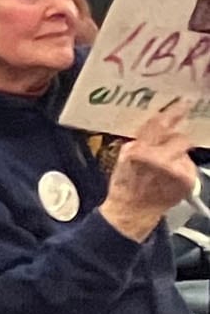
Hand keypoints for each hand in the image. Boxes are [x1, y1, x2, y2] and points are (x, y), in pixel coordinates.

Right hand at [105, 104, 202, 239]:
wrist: (133, 211)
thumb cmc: (125, 185)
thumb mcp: (123, 156)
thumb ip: (140, 140)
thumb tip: (157, 124)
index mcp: (139, 151)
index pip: (160, 124)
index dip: (174, 111)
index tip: (184, 103)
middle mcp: (159, 160)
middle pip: (180, 137)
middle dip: (176, 139)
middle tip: (169, 145)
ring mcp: (175, 171)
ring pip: (185, 151)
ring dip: (177, 155)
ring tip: (165, 168)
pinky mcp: (187, 181)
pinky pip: (189, 165)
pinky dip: (182, 167)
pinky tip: (171, 177)